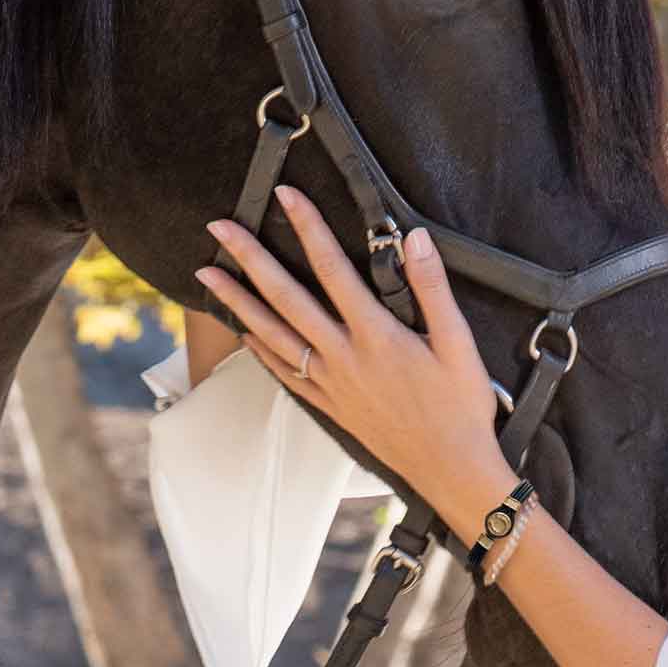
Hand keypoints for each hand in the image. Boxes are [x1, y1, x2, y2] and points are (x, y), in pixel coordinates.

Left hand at [193, 186, 509, 510]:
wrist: (450, 469)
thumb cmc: (460, 406)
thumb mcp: (459, 343)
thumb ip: (433, 287)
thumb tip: (414, 238)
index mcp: (375, 335)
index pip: (332, 268)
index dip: (308, 227)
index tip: (286, 197)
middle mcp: (342, 356)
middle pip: (285, 297)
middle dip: (250, 258)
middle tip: (220, 228)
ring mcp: (330, 383)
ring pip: (271, 334)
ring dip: (237, 301)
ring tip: (207, 275)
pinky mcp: (328, 405)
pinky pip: (282, 372)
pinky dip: (258, 349)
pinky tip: (243, 333)